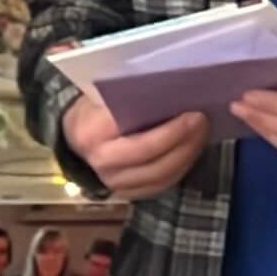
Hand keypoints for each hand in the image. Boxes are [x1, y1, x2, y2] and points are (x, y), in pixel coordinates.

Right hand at [63, 94, 208, 199]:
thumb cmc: (93, 106)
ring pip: (159, 176)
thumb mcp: (100, 91)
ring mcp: (114, 183)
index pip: (138, 137)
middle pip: (152, 158)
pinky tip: (192, 151)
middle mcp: (102, 163)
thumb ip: (122, 87)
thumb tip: (162, 82)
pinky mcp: (126, 193)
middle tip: (203, 121)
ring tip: (202, 134)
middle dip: (183, 142)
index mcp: (93, 133)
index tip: (193, 112)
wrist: (73, 135)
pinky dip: (180, 170)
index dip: (170, 129)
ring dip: (187, 156)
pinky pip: (160, 186)